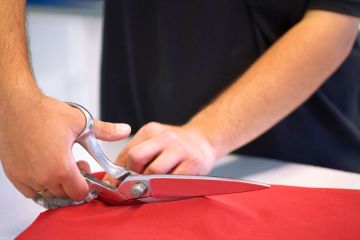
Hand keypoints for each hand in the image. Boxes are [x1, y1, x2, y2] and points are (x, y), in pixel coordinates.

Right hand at [0, 94, 130, 200]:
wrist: (16, 106)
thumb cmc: (45, 113)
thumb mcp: (81, 122)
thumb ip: (105, 131)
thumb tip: (125, 130)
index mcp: (61, 167)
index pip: (79, 193)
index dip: (87, 185)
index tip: (86, 173)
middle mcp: (42, 177)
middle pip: (65, 196)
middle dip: (73, 183)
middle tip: (75, 164)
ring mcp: (26, 178)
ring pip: (48, 195)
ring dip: (57, 185)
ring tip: (60, 164)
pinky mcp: (14, 175)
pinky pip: (31, 192)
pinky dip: (40, 186)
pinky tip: (45, 169)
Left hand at [104, 122, 216, 183]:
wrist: (203, 141)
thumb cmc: (175, 146)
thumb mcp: (154, 142)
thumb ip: (136, 157)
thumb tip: (113, 181)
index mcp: (151, 130)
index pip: (127, 152)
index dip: (118, 173)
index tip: (117, 185)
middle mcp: (165, 137)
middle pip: (136, 158)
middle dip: (132, 176)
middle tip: (136, 185)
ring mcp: (180, 149)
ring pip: (154, 172)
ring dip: (149, 185)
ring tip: (152, 188)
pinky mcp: (193, 162)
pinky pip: (172, 182)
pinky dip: (165, 190)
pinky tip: (166, 189)